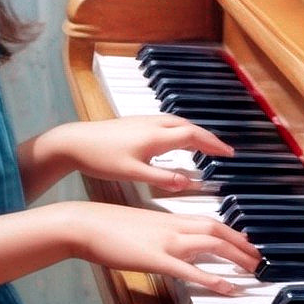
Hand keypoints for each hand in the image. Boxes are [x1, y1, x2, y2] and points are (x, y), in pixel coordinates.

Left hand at [55, 116, 233, 192]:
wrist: (74, 142)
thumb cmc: (100, 158)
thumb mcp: (132, 173)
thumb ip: (161, 178)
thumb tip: (188, 182)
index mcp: (156, 136)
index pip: (193, 136)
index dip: (213, 145)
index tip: (229, 154)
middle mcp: (153, 124)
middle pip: (189, 126)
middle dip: (209, 138)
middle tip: (224, 151)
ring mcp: (144, 121)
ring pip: (178, 122)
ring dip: (195, 132)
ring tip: (206, 146)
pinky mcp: (136, 122)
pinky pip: (167, 123)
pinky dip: (181, 130)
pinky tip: (178, 139)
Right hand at [63, 200, 260, 294]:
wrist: (85, 224)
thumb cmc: (106, 226)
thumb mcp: (138, 227)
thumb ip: (157, 234)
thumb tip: (167, 244)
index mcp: (168, 218)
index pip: (209, 221)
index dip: (231, 232)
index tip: (245, 241)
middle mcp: (173, 226)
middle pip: (217, 230)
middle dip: (242, 244)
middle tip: (259, 258)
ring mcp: (166, 241)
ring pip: (211, 244)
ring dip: (236, 257)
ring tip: (253, 271)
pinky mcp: (156, 259)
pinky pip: (191, 270)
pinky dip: (213, 279)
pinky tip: (228, 288)